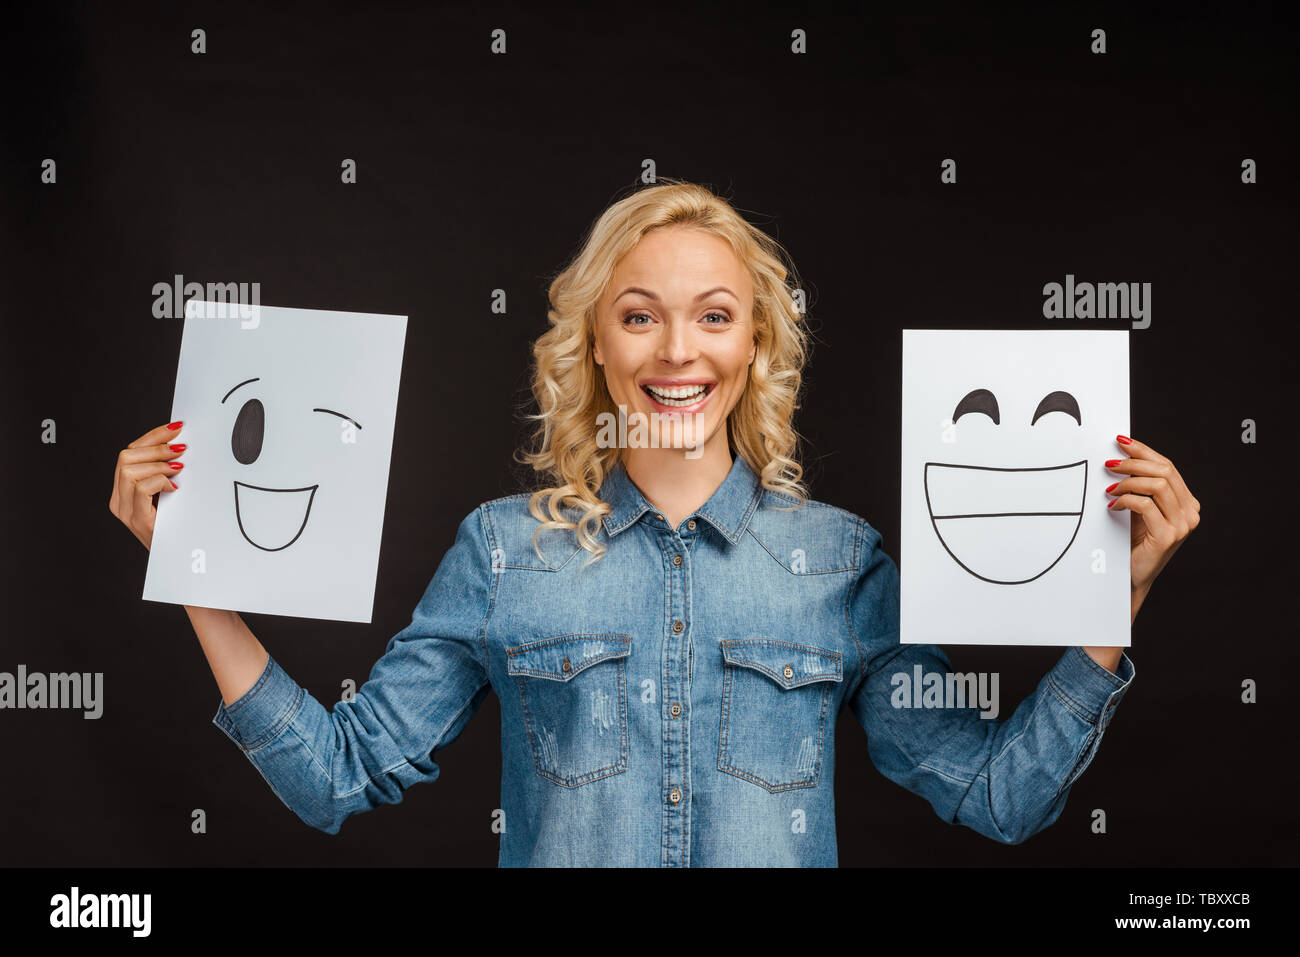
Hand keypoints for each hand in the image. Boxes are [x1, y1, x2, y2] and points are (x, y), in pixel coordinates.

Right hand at [109, 421, 186, 549]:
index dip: (153, 436)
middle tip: (182, 449)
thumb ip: (165, 473)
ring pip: (129, 470)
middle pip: (125, 457)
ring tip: (178, 470)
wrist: (179, 560)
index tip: (175, 428)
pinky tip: (174, 488)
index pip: (129, 452)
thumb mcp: (168, 494)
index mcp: (123, 491)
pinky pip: (141, 489)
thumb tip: (180, 444)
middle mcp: (118, 500)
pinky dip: (160, 481)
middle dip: (157, 447)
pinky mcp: (139, 521)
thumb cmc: (177, 525)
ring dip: (159, 464)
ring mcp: (125, 512)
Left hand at [1105, 434, 1199, 602]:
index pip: (1168, 466)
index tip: (1121, 441)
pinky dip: (1126, 500)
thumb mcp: (1140, 509)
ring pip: (1156, 485)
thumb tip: (1120, 456)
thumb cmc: (1134, 541)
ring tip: (1110, 488)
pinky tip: (1113, 505)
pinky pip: (1145, 505)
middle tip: (1110, 464)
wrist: (1133, 575)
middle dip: (1133, 463)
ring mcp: (1182, 524)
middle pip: (1164, 472)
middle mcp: (1190, 512)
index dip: (1144, 451)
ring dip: (1128, 482)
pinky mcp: (1168, 535)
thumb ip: (1139, 487)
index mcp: (1187, 502)